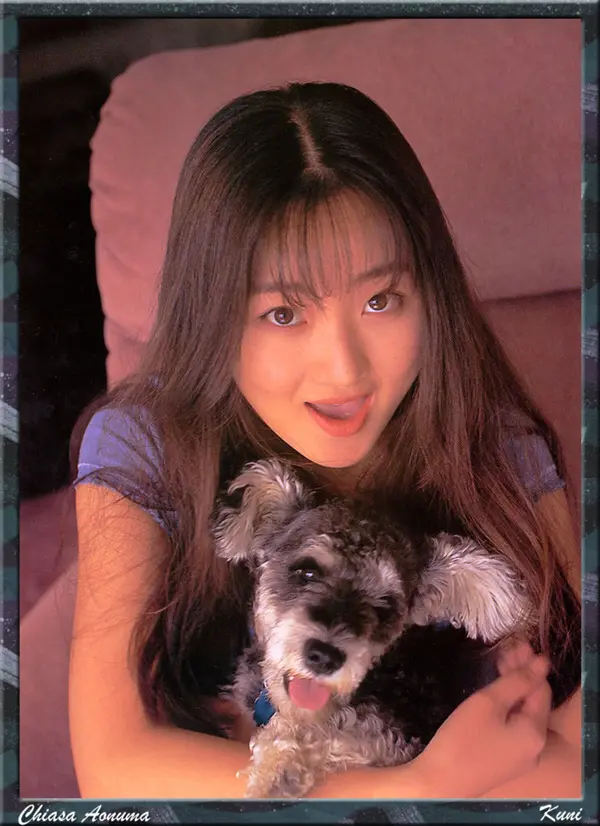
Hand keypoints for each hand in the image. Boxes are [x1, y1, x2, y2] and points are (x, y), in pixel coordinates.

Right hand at [411, 641, 551, 797]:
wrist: (439, 781)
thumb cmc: (463, 738)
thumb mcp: (489, 703)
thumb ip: (516, 682)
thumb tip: (541, 663)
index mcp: (535, 732)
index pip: (541, 690)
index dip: (530, 665)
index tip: (515, 642)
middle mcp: (535, 746)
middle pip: (533, 701)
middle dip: (521, 673)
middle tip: (505, 648)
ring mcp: (521, 756)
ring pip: (522, 712)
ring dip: (513, 687)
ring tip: (499, 663)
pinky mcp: (505, 759)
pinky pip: (513, 726)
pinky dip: (506, 705)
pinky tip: (494, 691)